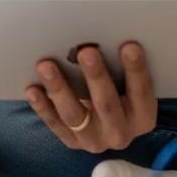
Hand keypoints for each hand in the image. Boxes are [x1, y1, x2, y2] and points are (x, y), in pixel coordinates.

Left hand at [24, 42, 157, 153]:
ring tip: (46, 65)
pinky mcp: (72, 142)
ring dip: (60, 89)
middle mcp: (120, 133)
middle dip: (96, 76)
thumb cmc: (122, 92)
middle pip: (107, 104)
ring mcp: (94, 140)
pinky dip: (43, 106)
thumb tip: (108, 35)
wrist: (109, 126)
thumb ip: (123, 67)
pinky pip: (54, 123)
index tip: (130, 46)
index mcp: (143, 117)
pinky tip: (33, 88)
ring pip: (74, 115)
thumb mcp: (129, 85)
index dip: (137, 70)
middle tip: (86, 51)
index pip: (142, 93)